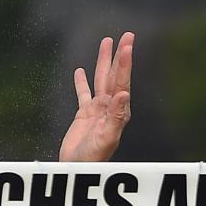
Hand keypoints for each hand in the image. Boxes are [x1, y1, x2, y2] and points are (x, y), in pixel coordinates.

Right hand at [58, 33, 132, 162]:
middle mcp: (110, 108)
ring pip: (101, 80)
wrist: (77, 170)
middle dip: (120, 56)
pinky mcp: (84, 115)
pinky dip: (82, 82)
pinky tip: (80, 71)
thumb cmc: (93, 158)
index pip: (122, 82)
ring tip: (106, 42)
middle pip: (115, 76)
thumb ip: (116, 116)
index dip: (124, 63)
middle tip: (127, 35)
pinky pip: (83, 94)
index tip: (127, 44)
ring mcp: (98, 111)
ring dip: (103, 61)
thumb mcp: (106, 137)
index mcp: (118, 112)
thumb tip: (124, 93)